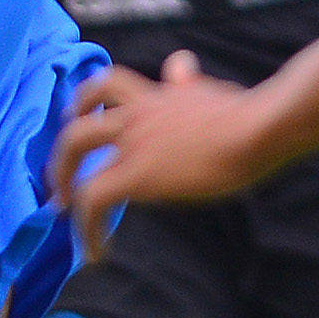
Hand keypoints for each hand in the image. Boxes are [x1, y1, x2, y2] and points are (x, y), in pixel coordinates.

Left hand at [48, 49, 264, 258]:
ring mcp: (134, 140)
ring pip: (74, 147)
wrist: (258, 128)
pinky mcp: (136, 174)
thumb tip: (178, 64)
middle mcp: (137, 112)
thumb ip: (189, 83)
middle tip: (60, 174)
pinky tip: (96, 253)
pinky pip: (94, 199)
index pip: (111, 84)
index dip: (89, 100)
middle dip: (64, 147)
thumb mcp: (212, 89)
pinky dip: (87, 229)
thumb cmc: (249, 114)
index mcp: (155, 95)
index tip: (80, 117)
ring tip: (64, 209)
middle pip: (81, 115)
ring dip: (62, 179)